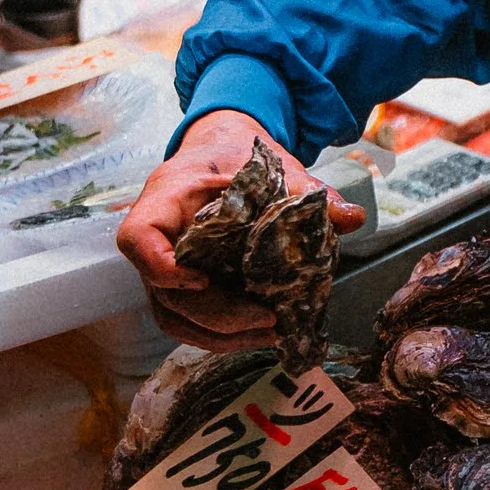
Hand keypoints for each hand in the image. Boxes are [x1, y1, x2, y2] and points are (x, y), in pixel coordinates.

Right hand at [117, 110, 363, 343]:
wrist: (225, 154)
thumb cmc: (239, 157)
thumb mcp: (272, 164)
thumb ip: (307, 190)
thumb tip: (351, 218)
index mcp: (166, 198)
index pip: (137, 239)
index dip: (160, 267)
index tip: (201, 280)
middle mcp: (158, 238)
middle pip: (166, 293)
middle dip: (217, 315)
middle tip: (268, 319)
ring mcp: (165, 267)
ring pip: (175, 316)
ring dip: (219, 336)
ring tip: (270, 334)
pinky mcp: (183, 285)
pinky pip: (189, 321)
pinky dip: (222, 334)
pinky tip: (261, 333)